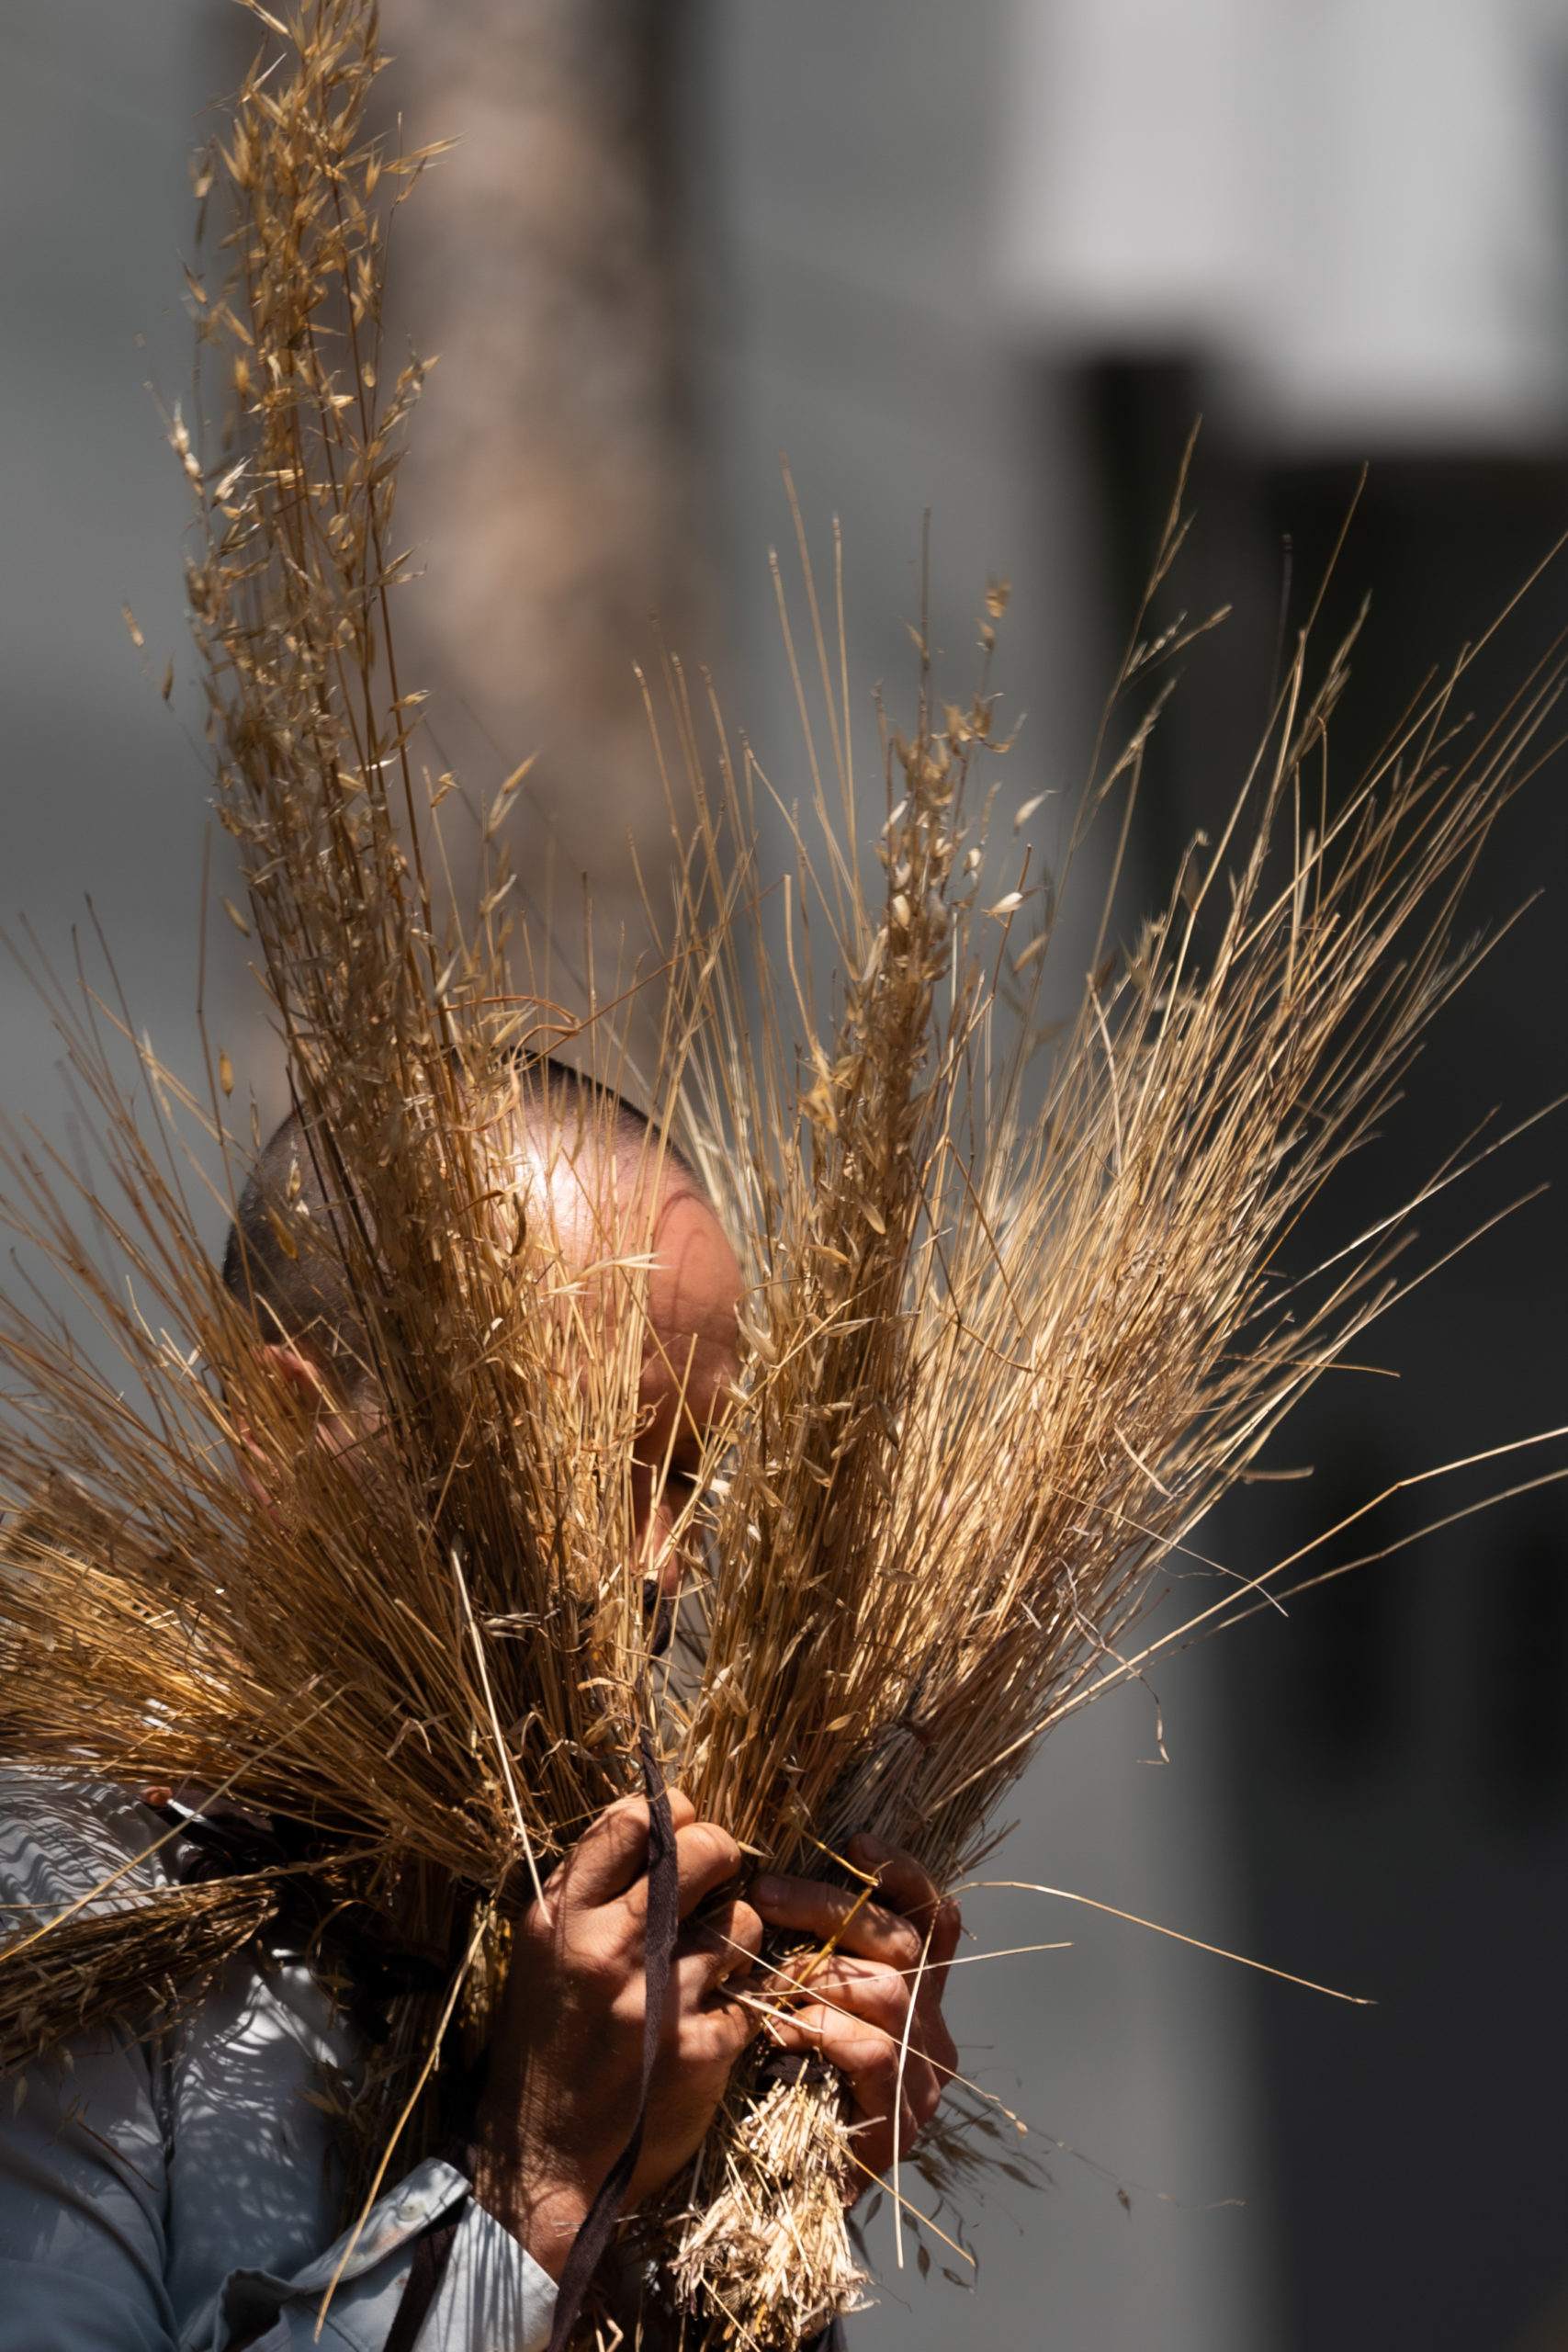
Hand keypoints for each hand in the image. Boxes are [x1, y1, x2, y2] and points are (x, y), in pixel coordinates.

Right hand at [471, 1791, 761, 2279]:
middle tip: (716, 1876)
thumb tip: (650, 1818)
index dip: (671, 1814)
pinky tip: (708, 2019)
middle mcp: (610, 1951)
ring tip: (708, 1959)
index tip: (679, 1830)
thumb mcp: (540, 1957)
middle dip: (720, 1854)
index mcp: (562, 1920)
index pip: (633, 1820)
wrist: (543, 2166)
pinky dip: (736, 2002)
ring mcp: (659, 2001)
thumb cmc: (544, 2049)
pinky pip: (750, 1992)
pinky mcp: (701, 2049)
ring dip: (735, 1933)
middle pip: (703, 1851)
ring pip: (743, 1920)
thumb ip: (588, 1891)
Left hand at [750, 1835, 959, 2198]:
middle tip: (762, 1891)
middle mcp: (932, 2028)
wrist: (773, 2197)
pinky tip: (780, 2031)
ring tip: (761, 1975)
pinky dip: (822, 2030)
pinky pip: (875, 2051)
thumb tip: (765, 1874)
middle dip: (829, 1905)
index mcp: (917, 1993)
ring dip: (816, 1970)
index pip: (933, 1915)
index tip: (854, 1837)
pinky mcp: (901, 2122)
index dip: (901, 1870)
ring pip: (890, 1989)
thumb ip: (805, 1948)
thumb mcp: (793, 1999)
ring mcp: (923, 2077)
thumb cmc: (773, 2084)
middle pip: (902, 1940)